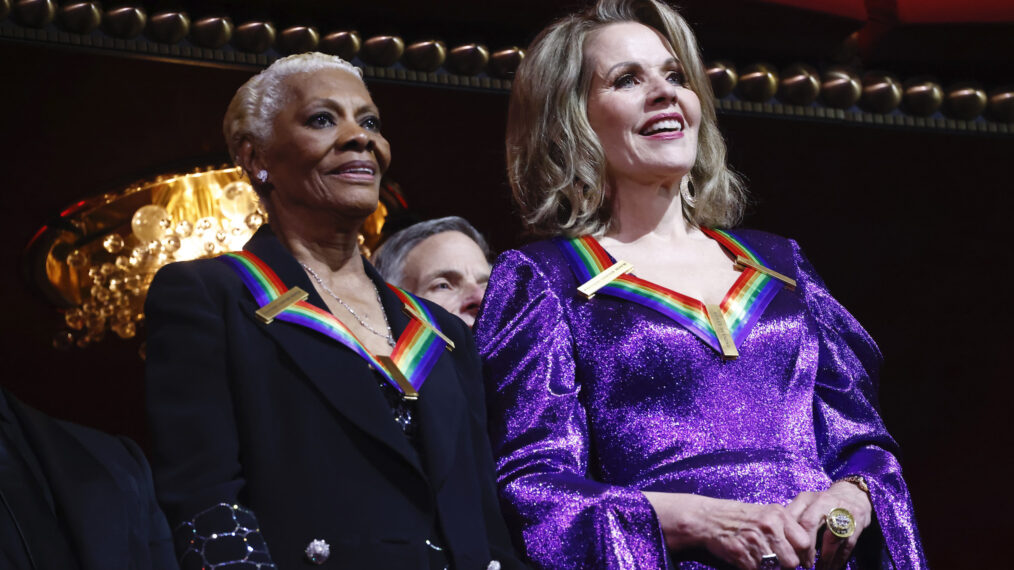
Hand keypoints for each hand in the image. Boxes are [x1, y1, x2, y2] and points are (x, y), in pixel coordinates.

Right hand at [644, 492, 810, 568]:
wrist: (707, 519)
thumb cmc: (739, 518)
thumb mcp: (766, 514)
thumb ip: (786, 529)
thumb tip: (806, 552)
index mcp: (778, 514)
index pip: (805, 542)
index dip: (801, 554)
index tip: (796, 558)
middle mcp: (769, 525)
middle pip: (792, 560)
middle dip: (784, 565)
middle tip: (774, 561)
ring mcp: (755, 539)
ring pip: (775, 568)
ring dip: (768, 568)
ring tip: (757, 558)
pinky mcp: (741, 553)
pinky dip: (751, 568)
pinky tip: (745, 559)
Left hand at [786, 481, 872, 569]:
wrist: (852, 494)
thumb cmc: (823, 505)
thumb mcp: (806, 506)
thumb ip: (793, 519)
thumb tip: (780, 541)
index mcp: (806, 498)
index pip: (792, 517)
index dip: (789, 538)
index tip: (788, 554)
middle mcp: (822, 501)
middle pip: (809, 524)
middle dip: (806, 548)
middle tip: (804, 564)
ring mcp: (841, 510)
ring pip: (830, 537)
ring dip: (825, 559)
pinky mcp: (857, 521)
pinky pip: (847, 544)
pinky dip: (839, 559)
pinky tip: (832, 567)